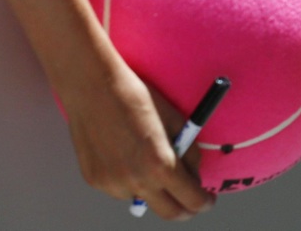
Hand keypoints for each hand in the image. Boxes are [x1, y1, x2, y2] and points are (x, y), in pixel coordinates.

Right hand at [61, 64, 212, 219]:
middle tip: (193, 200)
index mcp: (160, 164)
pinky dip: (130, 180)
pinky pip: (120, 189)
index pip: (191, 199)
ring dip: (154, 190)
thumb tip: (195, 173)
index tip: (208, 200)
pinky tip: (126, 154)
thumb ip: (188, 151)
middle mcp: (136, 181)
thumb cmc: (137, 97)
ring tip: (149, 159)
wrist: (93, 87)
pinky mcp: (95, 180)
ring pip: (143, 199)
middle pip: (170, 213)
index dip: (204, 202)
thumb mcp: (175, 120)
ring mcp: (112, 184)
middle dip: (186, 210)